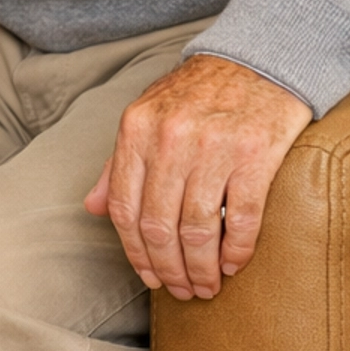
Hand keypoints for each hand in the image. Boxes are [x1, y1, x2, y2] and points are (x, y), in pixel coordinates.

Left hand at [85, 53, 311, 300]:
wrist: (256, 59)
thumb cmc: (197, 95)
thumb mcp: (146, 117)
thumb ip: (118, 164)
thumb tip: (92, 208)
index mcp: (136, 131)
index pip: (125, 208)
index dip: (135, 253)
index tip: (150, 277)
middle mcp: (170, 138)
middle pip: (159, 226)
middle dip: (170, 269)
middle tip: (183, 291)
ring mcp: (214, 146)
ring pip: (198, 229)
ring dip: (202, 268)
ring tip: (208, 285)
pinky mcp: (257, 154)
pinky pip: (242, 218)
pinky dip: (237, 249)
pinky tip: (234, 263)